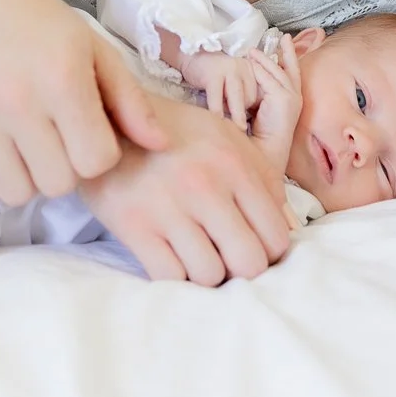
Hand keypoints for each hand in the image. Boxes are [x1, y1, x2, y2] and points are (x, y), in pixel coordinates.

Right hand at [0, 0, 165, 205]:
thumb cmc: (44, 22)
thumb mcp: (97, 50)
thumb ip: (131, 101)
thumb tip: (163, 144)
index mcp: (63, 82)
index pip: (96, 161)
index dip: (100, 153)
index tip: (91, 131)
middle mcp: (18, 104)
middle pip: (58, 184)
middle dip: (67, 168)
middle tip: (61, 140)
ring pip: (17, 193)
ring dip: (31, 178)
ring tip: (32, 149)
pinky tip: (4, 150)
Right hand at [79, 94, 292, 285]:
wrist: (107, 119)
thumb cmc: (175, 133)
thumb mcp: (226, 138)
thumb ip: (262, 179)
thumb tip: (289, 230)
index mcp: (234, 164)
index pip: (276, 236)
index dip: (268, 250)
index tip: (252, 245)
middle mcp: (205, 186)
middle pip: (249, 263)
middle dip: (241, 268)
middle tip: (225, 256)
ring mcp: (168, 207)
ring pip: (209, 276)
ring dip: (205, 273)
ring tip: (195, 253)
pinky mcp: (133, 225)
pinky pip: (169, 277)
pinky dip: (174, 276)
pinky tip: (170, 256)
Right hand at [179, 50, 259, 128]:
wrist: (191, 57)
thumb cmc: (213, 75)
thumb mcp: (233, 80)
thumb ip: (242, 93)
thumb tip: (249, 119)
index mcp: (250, 68)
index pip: (257, 94)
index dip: (251, 109)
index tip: (244, 119)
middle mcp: (243, 66)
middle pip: (250, 97)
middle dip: (243, 113)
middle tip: (240, 128)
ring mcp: (229, 69)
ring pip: (237, 97)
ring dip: (236, 116)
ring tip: (237, 130)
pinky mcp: (213, 74)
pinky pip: (217, 96)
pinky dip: (217, 110)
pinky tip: (216, 120)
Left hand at [246, 34, 302, 169]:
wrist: (266, 152)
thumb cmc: (261, 134)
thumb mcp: (263, 107)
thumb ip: (263, 93)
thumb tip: (252, 79)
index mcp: (292, 98)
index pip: (292, 72)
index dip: (290, 56)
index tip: (286, 41)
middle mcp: (296, 97)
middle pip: (291, 68)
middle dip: (286, 51)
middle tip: (282, 36)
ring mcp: (292, 98)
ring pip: (277, 72)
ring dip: (265, 59)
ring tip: (252, 50)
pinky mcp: (284, 100)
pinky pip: (269, 81)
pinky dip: (260, 70)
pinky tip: (251, 62)